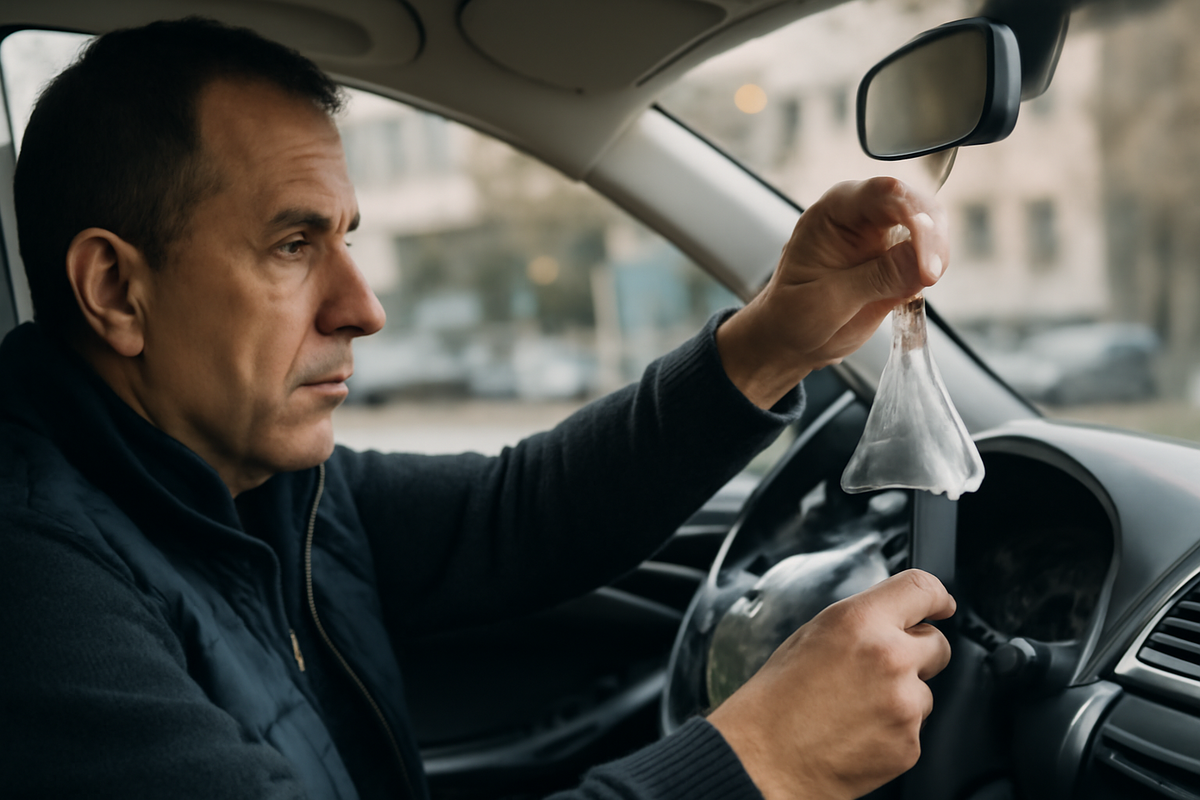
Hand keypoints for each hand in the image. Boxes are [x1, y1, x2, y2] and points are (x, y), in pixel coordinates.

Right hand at [706, 569, 955, 799]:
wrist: (764, 759)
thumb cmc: (776, 699)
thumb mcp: (811, 636)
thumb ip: (860, 623)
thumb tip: (892, 620)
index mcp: (859, 622)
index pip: (921, 589)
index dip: (936, 597)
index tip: (942, 605)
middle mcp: (889, 657)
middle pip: (937, 643)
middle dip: (918, 653)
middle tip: (880, 670)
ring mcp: (903, 703)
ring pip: (925, 691)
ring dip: (901, 697)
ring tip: (855, 709)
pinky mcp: (908, 744)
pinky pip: (914, 728)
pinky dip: (893, 730)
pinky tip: (858, 732)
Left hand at [717, 177, 948, 408]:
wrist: (789, 339)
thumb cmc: (791, 315)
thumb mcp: (827, 301)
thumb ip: (875, 278)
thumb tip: (922, 262)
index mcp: (833, 211)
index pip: (883, 194)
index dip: (914, 219)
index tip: (926, 265)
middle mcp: (860, 213)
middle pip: (914, 201)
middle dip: (931, 235)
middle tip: (931, 276)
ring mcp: (881, 233)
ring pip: (929, 223)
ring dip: (936, 251)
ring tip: (924, 284)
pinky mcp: (897, 257)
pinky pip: (928, 251)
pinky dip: (933, 266)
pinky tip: (920, 287)